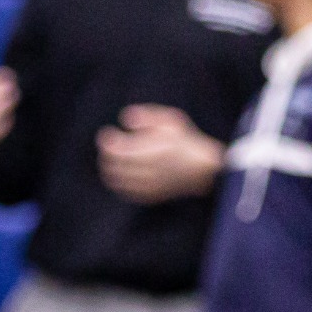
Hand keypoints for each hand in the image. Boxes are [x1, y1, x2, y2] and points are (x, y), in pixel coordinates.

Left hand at [96, 105, 224, 204]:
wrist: (205, 169)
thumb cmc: (188, 141)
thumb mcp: (172, 120)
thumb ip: (148, 116)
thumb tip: (125, 119)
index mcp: (153, 149)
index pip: (117, 148)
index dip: (106, 140)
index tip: (106, 132)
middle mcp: (148, 169)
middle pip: (113, 164)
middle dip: (106, 154)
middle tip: (108, 145)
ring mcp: (148, 184)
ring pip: (116, 179)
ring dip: (108, 168)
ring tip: (112, 159)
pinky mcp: (150, 195)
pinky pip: (125, 191)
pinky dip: (118, 183)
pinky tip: (121, 174)